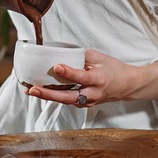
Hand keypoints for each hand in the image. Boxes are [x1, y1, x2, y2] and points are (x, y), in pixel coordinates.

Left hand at [24, 49, 157, 106]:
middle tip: (33, 89)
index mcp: (98, 79)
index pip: (81, 77)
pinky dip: (54, 96)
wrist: (127, 85)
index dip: (69, 72)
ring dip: (47, 96)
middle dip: (49, 94)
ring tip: (30, 90)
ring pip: (65, 101)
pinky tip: (41, 91)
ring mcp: (88, 102)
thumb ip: (81, 56)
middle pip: (68, 97)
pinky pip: (67, 101)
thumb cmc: (114, 69)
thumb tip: (63, 52)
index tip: (56, 67)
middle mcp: (93, 94)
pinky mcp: (84, 104)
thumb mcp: (100, 58)